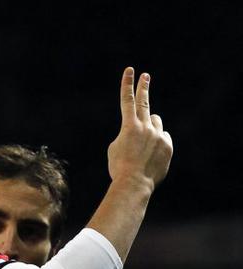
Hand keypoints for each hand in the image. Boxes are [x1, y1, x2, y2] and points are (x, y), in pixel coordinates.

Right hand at [107, 68, 172, 190]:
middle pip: (144, 103)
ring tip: (142, 145)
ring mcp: (158, 135)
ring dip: (150, 127)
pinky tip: (150, 157)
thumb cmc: (119, 166)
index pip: (127, 101)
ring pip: (156, 123)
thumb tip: (143, 130)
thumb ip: (129, 133)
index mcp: (129, 126)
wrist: (134, 183)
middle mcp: (145, 127)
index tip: (130, 70)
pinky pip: (163, 138)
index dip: (127, 85)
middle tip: (145, 76)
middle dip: (143, 88)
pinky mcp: (168, 145)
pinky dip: (157, 143)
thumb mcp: (116, 148)